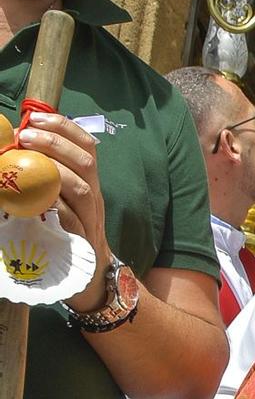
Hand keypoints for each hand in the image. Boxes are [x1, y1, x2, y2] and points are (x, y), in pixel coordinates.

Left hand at [16, 111, 110, 307]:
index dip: (64, 127)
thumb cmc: (68, 236)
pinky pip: (71, 218)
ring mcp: (91, 219)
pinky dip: (54, 205)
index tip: (36, 118)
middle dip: (55, 143)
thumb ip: (47, 180)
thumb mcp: (61, 202)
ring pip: (81, 187)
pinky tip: (35, 198)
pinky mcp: (82, 240)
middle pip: (86, 161)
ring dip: (53, 169)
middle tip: (24, 136)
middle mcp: (95, 197)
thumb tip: (14, 153)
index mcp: (90, 183)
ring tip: (26, 161)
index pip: (87, 146)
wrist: (90, 280)